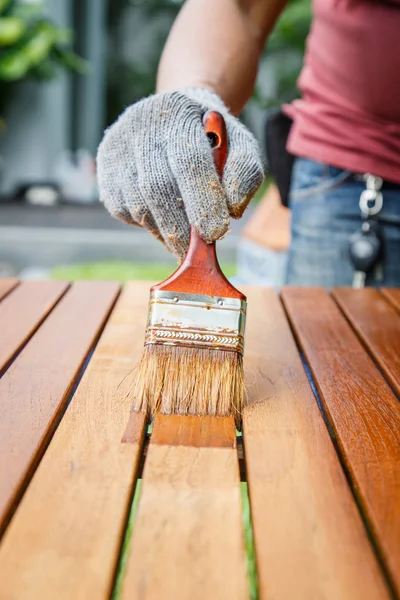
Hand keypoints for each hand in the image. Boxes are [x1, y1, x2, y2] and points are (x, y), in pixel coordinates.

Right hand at [96, 87, 263, 258]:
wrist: (173, 115)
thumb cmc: (211, 138)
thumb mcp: (239, 144)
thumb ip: (245, 173)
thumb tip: (231, 210)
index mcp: (180, 114)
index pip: (189, 161)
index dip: (202, 200)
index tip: (216, 234)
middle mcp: (141, 126)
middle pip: (156, 186)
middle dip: (179, 227)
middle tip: (194, 253)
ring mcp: (117, 148)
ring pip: (136, 203)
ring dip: (162, 229)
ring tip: (182, 237)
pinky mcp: (104, 169)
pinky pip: (122, 209)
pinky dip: (145, 223)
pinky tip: (163, 218)